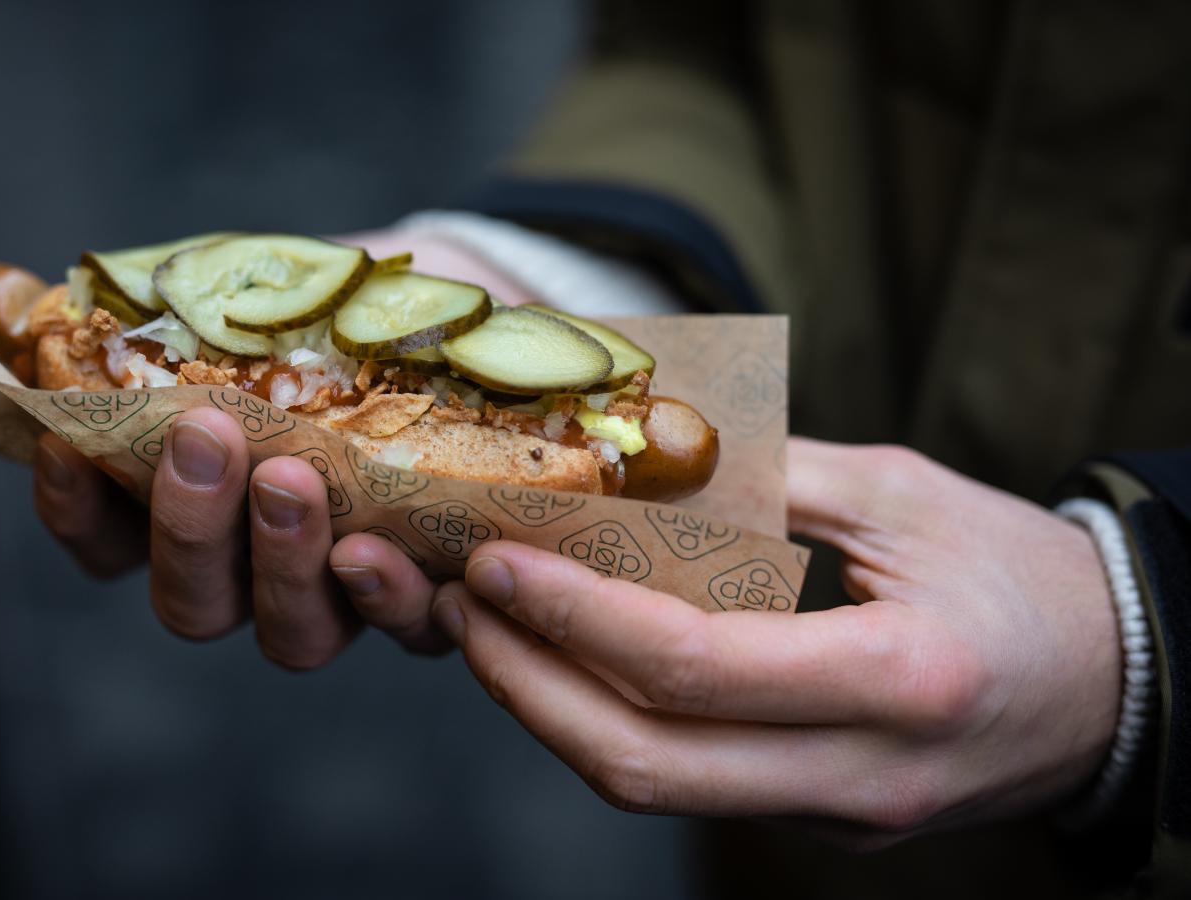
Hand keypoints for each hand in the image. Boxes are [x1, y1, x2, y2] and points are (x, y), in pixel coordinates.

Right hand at [31, 227, 518, 664]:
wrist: (464, 316)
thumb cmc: (341, 312)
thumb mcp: (257, 295)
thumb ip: (175, 307)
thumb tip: (39, 289)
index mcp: (199, 505)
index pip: (106, 542)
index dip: (75, 509)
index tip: (64, 442)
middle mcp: (261, 566)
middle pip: (195, 605)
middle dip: (188, 528)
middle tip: (206, 436)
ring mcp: (346, 591)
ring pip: (293, 636)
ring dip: (283, 564)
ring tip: (295, 478)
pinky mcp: (435, 592)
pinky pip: (411, 631)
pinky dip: (397, 599)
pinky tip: (390, 546)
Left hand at [426, 438, 1120, 846]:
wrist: (1118, 685)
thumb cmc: (1023, 575)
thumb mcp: (905, 496)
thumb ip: (770, 475)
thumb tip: (641, 451)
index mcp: (897, 679)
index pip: (694, 669)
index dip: (577, 617)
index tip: (499, 562)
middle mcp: (860, 772)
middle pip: (645, 764)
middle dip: (527, 686)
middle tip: (463, 605)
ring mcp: (837, 813)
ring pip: (656, 788)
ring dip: (551, 714)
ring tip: (490, 630)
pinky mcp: (819, 818)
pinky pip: (691, 782)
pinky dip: (611, 723)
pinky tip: (569, 662)